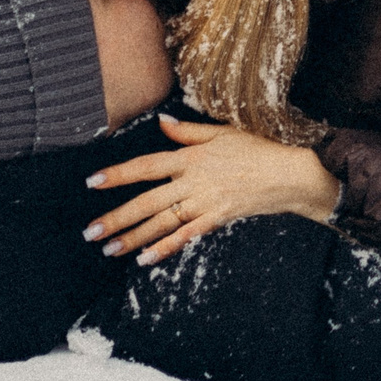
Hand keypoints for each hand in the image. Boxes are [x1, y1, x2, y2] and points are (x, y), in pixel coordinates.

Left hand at [83, 118, 341, 264]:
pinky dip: (165, 248)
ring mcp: (204, 202)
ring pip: (162, 223)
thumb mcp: (223, 131)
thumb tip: (162, 122)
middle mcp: (193, 181)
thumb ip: (189, 131)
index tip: (93, 182)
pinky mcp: (217, 219)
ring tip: (108, 249)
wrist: (290, 173)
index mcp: (191, 157)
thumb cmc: (258, 148)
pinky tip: (144, 259)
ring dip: (134, 237)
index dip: (119, 174)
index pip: (146, 166)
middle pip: (148, 201)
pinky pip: (186, 236)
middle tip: (90, 232)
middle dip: (117, 217)